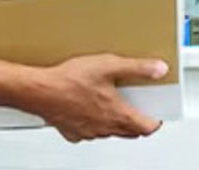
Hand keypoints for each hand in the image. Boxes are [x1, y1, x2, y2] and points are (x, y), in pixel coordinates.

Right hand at [23, 54, 167, 142]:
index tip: (155, 111)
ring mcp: (89, 133)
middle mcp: (106, 128)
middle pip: (130, 132)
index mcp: (118, 115)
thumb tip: (159, 69)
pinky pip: (89, 131)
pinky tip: (85, 106)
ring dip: (113, 120)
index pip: (148, 127)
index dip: (155, 119)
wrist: (40, 90)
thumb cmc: (70, 80)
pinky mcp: (73, 133)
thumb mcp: (108, 65)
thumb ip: (137, 68)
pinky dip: (92, 122)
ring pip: (109, 132)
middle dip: (136, 121)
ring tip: (107, 100)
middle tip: (135, 106)